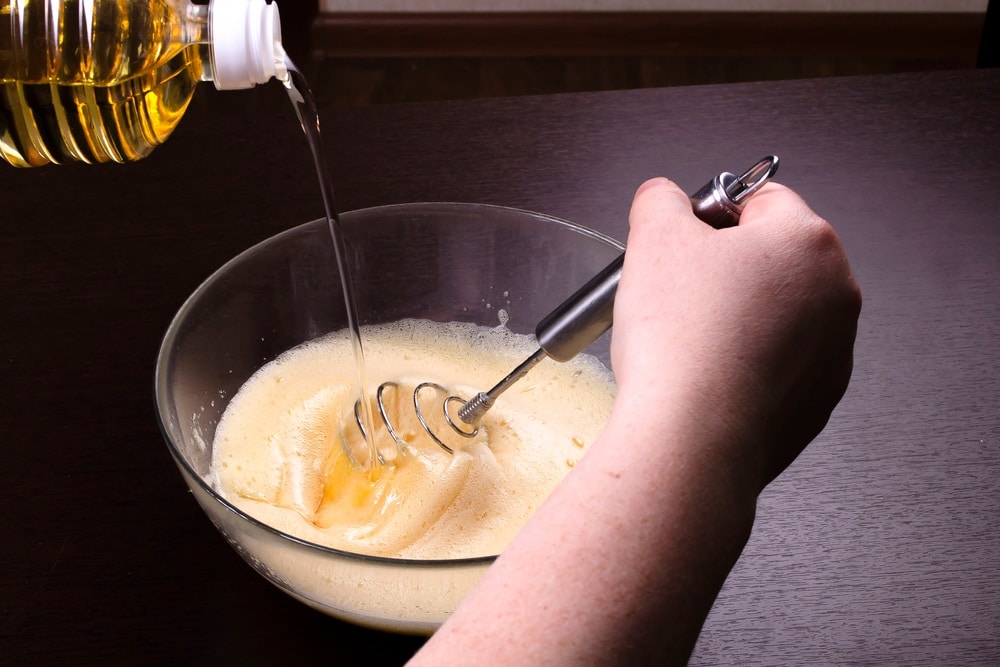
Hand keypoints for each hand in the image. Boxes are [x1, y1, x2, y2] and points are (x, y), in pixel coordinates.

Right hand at [611, 177, 860, 491]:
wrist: (692, 440)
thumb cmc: (682, 342)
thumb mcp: (652, 238)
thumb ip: (660, 200)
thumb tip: (664, 199)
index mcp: (808, 241)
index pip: (760, 199)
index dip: (709, 216)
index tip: (682, 243)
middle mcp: (836, 294)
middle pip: (771, 257)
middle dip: (723, 269)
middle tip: (677, 293)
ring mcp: (833, 352)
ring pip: (774, 314)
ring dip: (735, 317)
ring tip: (688, 341)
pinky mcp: (816, 402)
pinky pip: (776, 365)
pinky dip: (744, 364)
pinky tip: (707, 376)